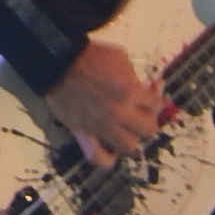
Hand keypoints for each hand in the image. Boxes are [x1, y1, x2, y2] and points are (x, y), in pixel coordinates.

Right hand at [44, 39, 165, 167]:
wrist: (57, 61)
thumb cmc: (89, 56)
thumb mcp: (119, 56)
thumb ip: (134, 75)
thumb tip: (146, 88)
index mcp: (129, 92)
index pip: (157, 105)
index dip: (156, 101)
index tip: (150, 98)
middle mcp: (119, 113)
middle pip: (148, 130)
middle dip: (147, 120)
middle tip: (140, 115)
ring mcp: (101, 126)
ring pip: (130, 148)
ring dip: (131, 139)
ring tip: (127, 132)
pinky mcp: (83, 134)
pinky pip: (97, 157)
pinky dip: (107, 159)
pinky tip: (111, 152)